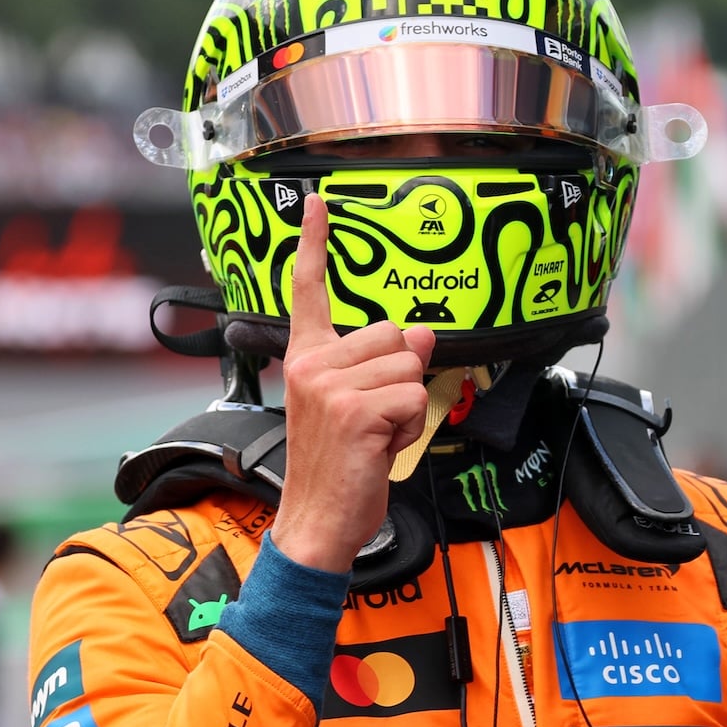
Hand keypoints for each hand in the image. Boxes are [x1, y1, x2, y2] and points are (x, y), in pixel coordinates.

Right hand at [269, 194, 435, 571]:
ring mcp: (329, 386)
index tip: (317, 205)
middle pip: (392, 335)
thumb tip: (420, 334)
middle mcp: (311, 365)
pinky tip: (380, 449)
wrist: (317, 521)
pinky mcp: (353, 410)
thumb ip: (385, 366)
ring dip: (407, 407)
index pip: (308, 293)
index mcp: (306, 359)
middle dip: (400, 377)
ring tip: (376, 437)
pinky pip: (411, 398)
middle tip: (374, 421)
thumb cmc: (339, 468)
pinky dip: (409, 428)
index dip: (315, 245)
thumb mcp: (364, 408)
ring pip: (408, 368)